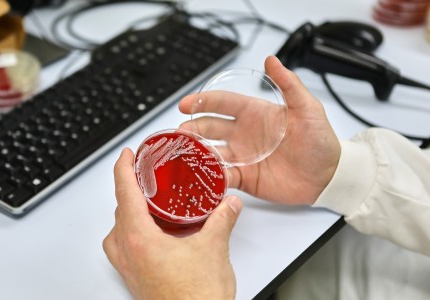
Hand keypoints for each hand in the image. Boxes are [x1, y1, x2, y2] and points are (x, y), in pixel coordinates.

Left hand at [103, 148, 242, 298]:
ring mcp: (129, 268)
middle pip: (118, 209)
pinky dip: (131, 232)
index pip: (124, 193)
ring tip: (144, 202)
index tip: (126, 155)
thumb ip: (222, 219)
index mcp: (139, 239)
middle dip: (128, 188)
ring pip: (117, 230)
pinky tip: (151, 233)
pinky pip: (123, 247)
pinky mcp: (135, 279)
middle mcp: (128, 253)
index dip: (123, 168)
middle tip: (141, 175)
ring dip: (127, 212)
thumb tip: (229, 203)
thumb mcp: (213, 248)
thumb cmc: (196, 298)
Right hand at [179, 56, 340, 204]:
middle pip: (210, 128)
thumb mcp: (307, 108)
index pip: (222, 104)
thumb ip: (288, 85)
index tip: (185, 104)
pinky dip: (211, 175)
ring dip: (197, 151)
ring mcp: (243, 156)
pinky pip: (222, 176)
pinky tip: (201, 175)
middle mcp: (243, 134)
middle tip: (181, 132)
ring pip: (211, 152)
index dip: (202, 102)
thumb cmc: (319, 140)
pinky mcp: (245, 177)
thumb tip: (272, 60)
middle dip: (193, 128)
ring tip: (184, 153)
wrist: (328, 176)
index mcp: (254, 114)